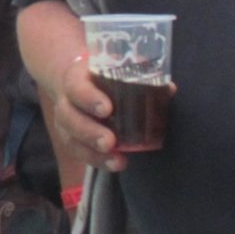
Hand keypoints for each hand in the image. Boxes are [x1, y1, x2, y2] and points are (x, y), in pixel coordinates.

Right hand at [43, 53, 132, 172]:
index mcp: (76, 79)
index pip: (76, 88)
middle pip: (70, 118)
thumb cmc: (101, 76)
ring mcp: (65, 123)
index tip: (107, 109)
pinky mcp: (71, 139)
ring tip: (117, 159)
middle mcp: (66, 102)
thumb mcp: (113, 69)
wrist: (77, 83)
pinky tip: (116, 164)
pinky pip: (79, 153)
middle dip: (90, 132)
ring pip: (71, 139)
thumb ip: (139, 76)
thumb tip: (169, 89)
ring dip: (93, 153)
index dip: (89, 99)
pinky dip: (97, 161)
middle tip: (110, 142)